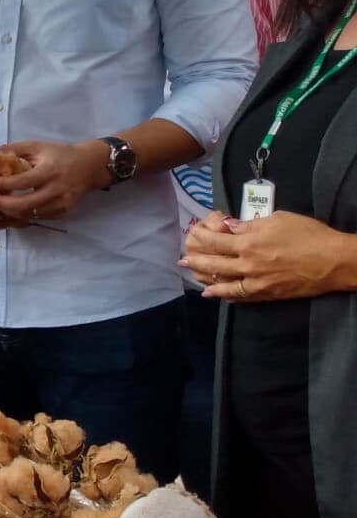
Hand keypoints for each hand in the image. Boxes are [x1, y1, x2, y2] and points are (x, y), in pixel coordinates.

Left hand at [0, 139, 108, 222]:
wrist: (90, 166)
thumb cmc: (60, 154)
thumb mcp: (39, 146)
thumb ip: (15, 149)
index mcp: (49, 171)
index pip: (21, 181)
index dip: (1, 184)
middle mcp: (55, 190)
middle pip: (23, 204)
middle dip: (0, 203)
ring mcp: (60, 204)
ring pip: (29, 215)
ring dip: (7, 211)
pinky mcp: (62, 212)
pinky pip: (37, 218)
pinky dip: (20, 215)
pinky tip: (8, 209)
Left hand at [181, 210, 356, 301]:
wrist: (334, 261)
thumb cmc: (308, 235)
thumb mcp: (278, 219)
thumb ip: (250, 224)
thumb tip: (230, 227)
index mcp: (248, 243)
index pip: (215, 241)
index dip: (201, 237)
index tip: (192, 234)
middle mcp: (247, 265)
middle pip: (213, 265)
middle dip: (195, 262)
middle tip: (182, 261)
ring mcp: (256, 283)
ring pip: (223, 285)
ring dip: (206, 282)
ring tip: (195, 280)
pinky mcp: (267, 294)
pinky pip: (242, 297)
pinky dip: (227, 296)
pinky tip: (218, 295)